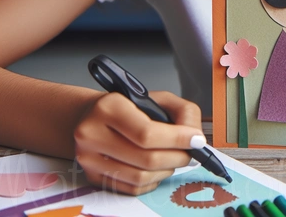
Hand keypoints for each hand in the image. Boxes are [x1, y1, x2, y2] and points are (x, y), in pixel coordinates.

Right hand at [74, 91, 204, 194]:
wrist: (92, 116)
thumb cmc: (128, 106)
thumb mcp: (155, 97)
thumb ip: (181, 111)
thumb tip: (195, 136)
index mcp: (109, 107)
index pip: (147, 132)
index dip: (177, 139)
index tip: (196, 140)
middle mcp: (92, 133)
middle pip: (146, 158)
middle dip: (177, 156)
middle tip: (190, 152)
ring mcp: (89, 159)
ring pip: (140, 176)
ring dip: (166, 170)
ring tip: (174, 158)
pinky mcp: (92, 177)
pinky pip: (131, 188)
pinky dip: (152, 181)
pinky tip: (158, 168)